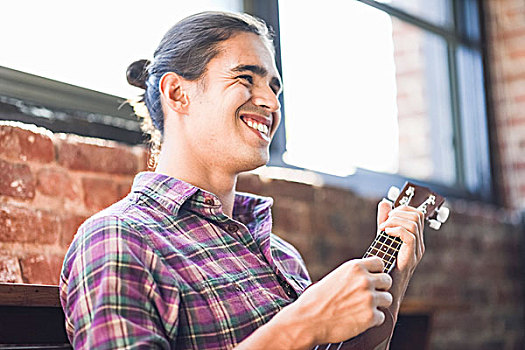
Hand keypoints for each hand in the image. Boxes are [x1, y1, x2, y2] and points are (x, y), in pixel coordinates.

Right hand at [274, 257, 392, 345]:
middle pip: (387, 281)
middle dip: (379, 289)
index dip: (376, 272)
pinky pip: (381, 317)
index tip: (371, 280)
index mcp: (355, 267)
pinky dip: (372, 320)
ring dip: (378, 305)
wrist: (308, 319)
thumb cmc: (317, 299)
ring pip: (388, 299)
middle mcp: (364, 280)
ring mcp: (369, 298)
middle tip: (367, 297)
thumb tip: (370, 276)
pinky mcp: (371, 316)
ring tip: (361, 309)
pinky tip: (357, 320)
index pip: (380, 263)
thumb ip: (354, 275)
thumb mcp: (335, 277)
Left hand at [377, 200, 424, 276]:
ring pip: (413, 224)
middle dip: (398, 213)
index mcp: (415, 238)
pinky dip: (396, 230)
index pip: (417, 214)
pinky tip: (385, 233)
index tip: (388, 214)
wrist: (385, 287)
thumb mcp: (383, 238)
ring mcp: (417, 250)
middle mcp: (419, 243)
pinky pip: (409, 236)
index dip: (403, 209)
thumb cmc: (384, 264)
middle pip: (417, 215)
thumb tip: (385, 203)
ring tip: (382, 228)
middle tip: (385, 221)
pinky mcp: (411, 256)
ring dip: (394, 221)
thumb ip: (385, 221)